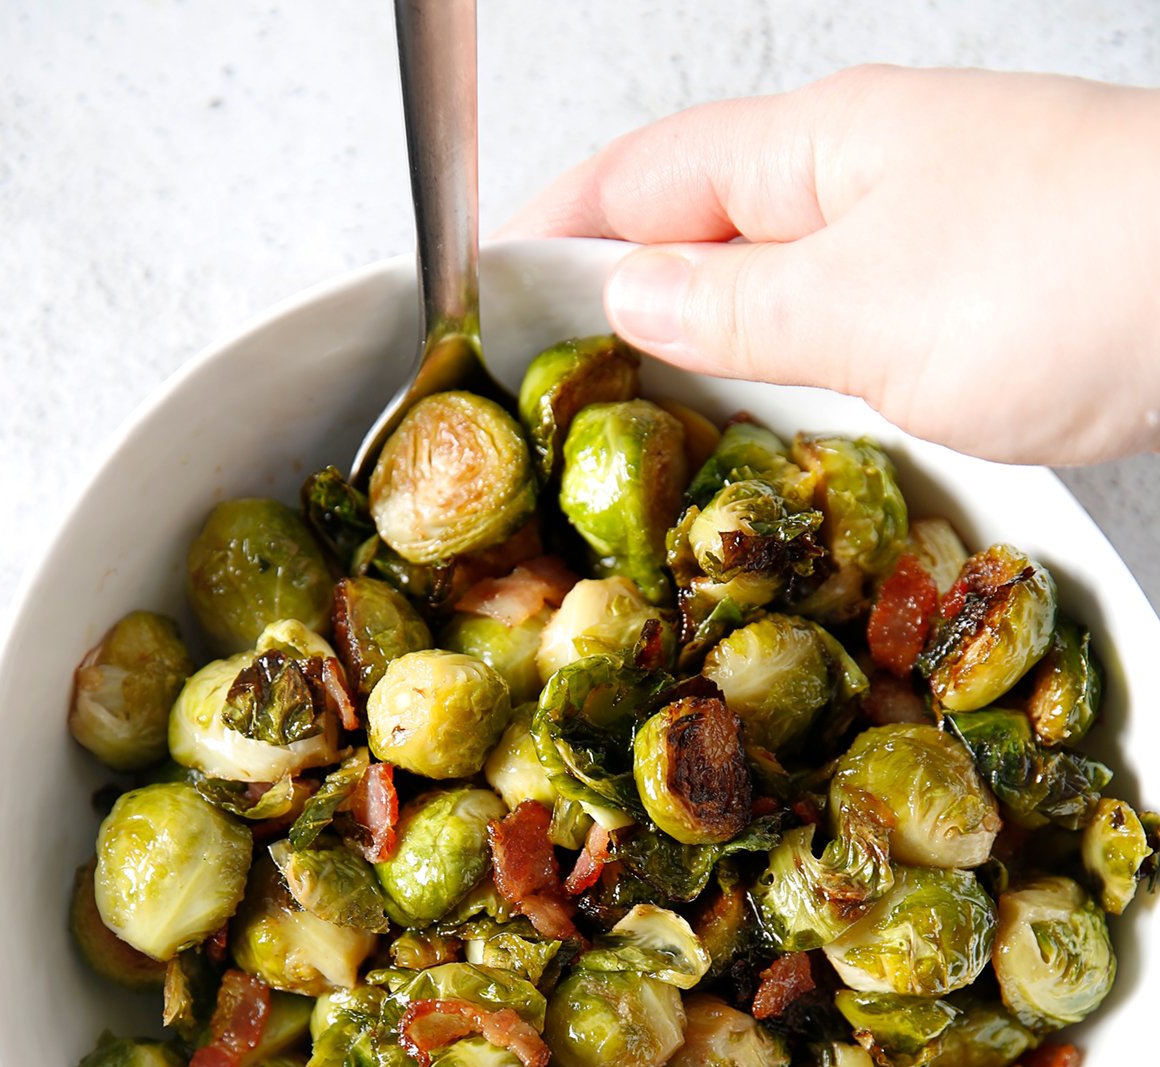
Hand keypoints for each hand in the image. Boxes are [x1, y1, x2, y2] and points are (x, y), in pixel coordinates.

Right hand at [506, 68, 1159, 464]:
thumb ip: (733, 310)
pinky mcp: (973, 305)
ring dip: (706, 353)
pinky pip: (844, 334)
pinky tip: (773, 430)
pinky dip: (792, 379)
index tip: (482, 301)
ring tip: (641, 431)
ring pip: (774, 293)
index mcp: (815, 148)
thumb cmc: (1069, 281)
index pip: (637, 178)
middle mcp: (862, 181)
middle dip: (616, 304)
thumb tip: (627, 298)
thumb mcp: (863, 308)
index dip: (548, 234)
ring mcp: (921, 241)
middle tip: (549, 397)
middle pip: (698, 232)